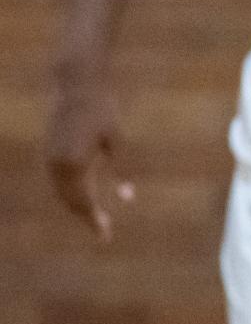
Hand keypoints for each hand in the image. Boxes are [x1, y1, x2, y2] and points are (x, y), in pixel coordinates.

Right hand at [47, 81, 133, 242]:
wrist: (75, 86)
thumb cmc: (102, 110)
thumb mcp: (116, 140)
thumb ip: (121, 169)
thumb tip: (128, 199)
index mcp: (74, 164)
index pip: (84, 202)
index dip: (94, 222)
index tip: (105, 237)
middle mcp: (57, 165)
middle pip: (70, 202)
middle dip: (86, 218)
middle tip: (103, 233)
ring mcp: (49, 158)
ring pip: (61, 193)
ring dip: (76, 208)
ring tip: (95, 220)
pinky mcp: (48, 152)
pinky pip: (57, 182)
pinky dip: (68, 194)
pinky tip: (83, 199)